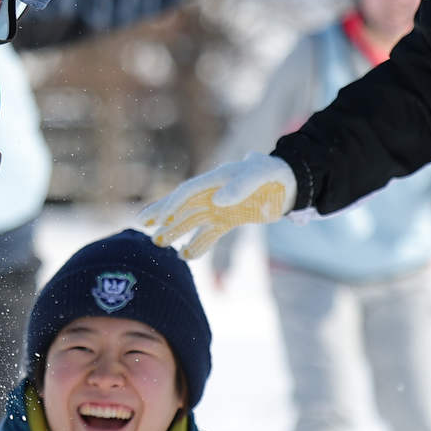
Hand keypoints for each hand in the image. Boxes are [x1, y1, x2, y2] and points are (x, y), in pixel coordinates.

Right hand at [138, 154, 296, 259]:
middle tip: (142, 225)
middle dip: (163, 215)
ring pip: (191, 221)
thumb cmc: (272, 173)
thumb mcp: (258, 176)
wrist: (289, 182)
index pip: (188, 192)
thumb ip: (240, 187)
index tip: (157, 218)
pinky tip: (185, 256)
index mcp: (216, 179)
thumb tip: (218, 202)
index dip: (171, 204)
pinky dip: (197, 245)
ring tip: (158, 244)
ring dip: (175, 232)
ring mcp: (219, 208)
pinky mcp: (228, 220)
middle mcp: (213, 193)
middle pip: (183, 206)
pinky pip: (208, 234)